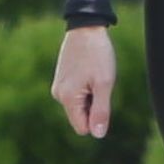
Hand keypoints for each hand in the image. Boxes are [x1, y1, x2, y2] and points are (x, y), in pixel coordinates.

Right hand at [53, 24, 117, 138]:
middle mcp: (58, 95)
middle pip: (81, 117)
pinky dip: (87, 88)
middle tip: (101, 84)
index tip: (104, 99)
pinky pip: (77, 95)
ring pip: (80, 105)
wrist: (86, 28)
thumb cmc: (97, 55)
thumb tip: (97, 135)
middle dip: (95, 106)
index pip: (82, 127)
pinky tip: (91, 72)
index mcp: (67, 98)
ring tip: (96, 76)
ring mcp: (59, 86)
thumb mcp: (104, 84)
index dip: (97, 120)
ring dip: (92, 96)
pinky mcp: (62, 79)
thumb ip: (101, 111)